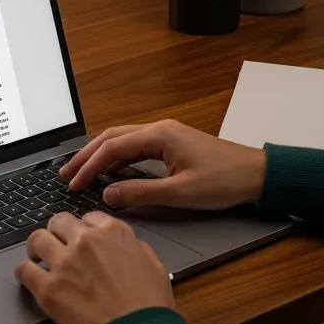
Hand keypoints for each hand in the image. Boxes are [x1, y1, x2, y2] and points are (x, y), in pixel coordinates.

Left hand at [15, 211, 173, 323]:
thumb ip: (136, 249)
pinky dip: (24, 272)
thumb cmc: (150, 307)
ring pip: (37, 239)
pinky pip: (24, 270)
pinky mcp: (49, 289)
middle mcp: (86, 241)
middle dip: (57, 232)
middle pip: (59, 222)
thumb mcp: (154, 266)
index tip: (80, 239)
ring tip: (37, 257)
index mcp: (113, 232)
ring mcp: (65, 263)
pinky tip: (28, 277)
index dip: (82, 230)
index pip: (88, 217)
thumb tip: (126, 247)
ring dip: (37, 247)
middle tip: (56, 245)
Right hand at [58, 119, 266, 210]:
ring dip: (100, 155)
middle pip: (112, 137)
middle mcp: (159, 129)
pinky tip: (110, 170)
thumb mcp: (180, 193)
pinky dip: (117, 157)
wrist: (257, 175)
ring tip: (80, 171)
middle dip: (87, 155)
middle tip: (66, 174)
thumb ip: (140, 192)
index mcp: (159, 135)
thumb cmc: (224, 182)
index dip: (89, 166)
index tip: (72, 184)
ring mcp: (166, 135)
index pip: (112, 147)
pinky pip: (136, 146)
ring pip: (123, 140)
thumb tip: (107, 194)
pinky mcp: (172, 144)